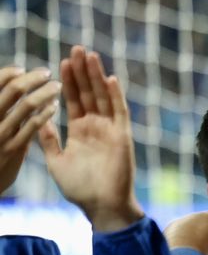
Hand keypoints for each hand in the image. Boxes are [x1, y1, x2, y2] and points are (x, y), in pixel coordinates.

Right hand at [0, 66, 61, 194]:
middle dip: (31, 79)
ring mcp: (1, 133)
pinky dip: (44, 114)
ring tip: (56, 86)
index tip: (21, 69)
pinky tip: (54, 106)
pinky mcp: (13, 148)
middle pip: (12, 91)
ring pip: (25, 106)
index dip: (8, 74)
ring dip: (44, 93)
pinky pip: (32, 127)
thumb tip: (12, 89)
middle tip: (46, 73)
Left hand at [38, 46, 141, 231]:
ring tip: (90, 55)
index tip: (61, 62)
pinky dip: (115, 96)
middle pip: (89, 93)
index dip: (68, 81)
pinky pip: (119, 112)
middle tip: (77, 48)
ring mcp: (110, 130)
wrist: (102, 205)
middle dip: (82, 71)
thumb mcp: (56, 161)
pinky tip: (110, 78)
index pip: (74, 100)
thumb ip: (49, 139)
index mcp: (80, 131)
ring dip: (97, 76)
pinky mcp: (122, 136)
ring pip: (103, 97)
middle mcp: (96, 126)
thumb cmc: (80, 189)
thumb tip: (39, 118)